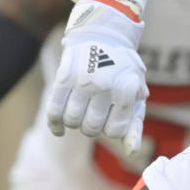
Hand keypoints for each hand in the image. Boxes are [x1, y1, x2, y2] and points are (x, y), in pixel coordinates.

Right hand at [45, 0, 146, 153]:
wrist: (103, 36)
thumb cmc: (122, 72)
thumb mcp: (135, 93)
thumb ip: (134, 122)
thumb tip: (132, 152)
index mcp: (125, 88)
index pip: (114, 130)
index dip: (112, 129)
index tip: (112, 119)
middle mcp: (104, 85)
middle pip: (91, 128)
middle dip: (92, 128)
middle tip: (95, 117)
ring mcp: (82, 80)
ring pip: (71, 120)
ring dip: (75, 124)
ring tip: (81, 114)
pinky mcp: (63, 77)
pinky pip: (54, 111)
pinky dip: (55, 124)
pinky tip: (60, 129)